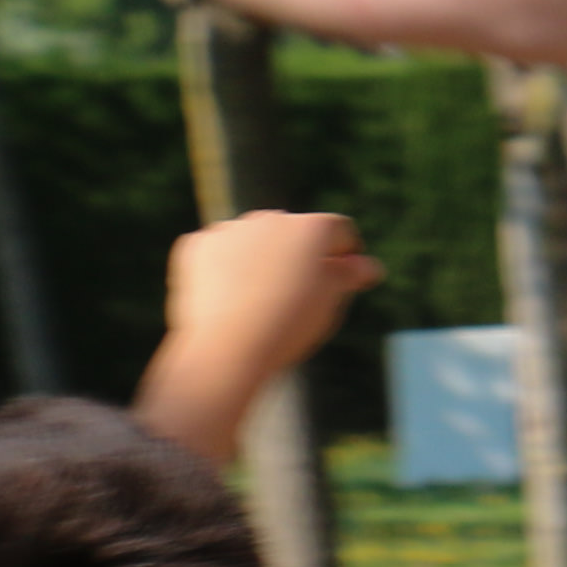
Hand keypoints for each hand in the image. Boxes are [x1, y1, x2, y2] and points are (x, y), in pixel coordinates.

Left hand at [137, 212, 381, 461]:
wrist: (228, 348)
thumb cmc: (288, 326)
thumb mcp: (330, 302)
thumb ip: (350, 275)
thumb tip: (369, 266)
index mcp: (312, 227)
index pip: (340, 231)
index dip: (346, 254)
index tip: (344, 280)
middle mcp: (271, 218)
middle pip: (294, 231)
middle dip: (300, 255)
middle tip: (299, 295)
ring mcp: (230, 229)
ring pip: (254, 240)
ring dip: (262, 259)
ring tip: (262, 300)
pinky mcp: (197, 246)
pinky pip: (218, 252)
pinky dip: (225, 268)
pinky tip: (230, 298)